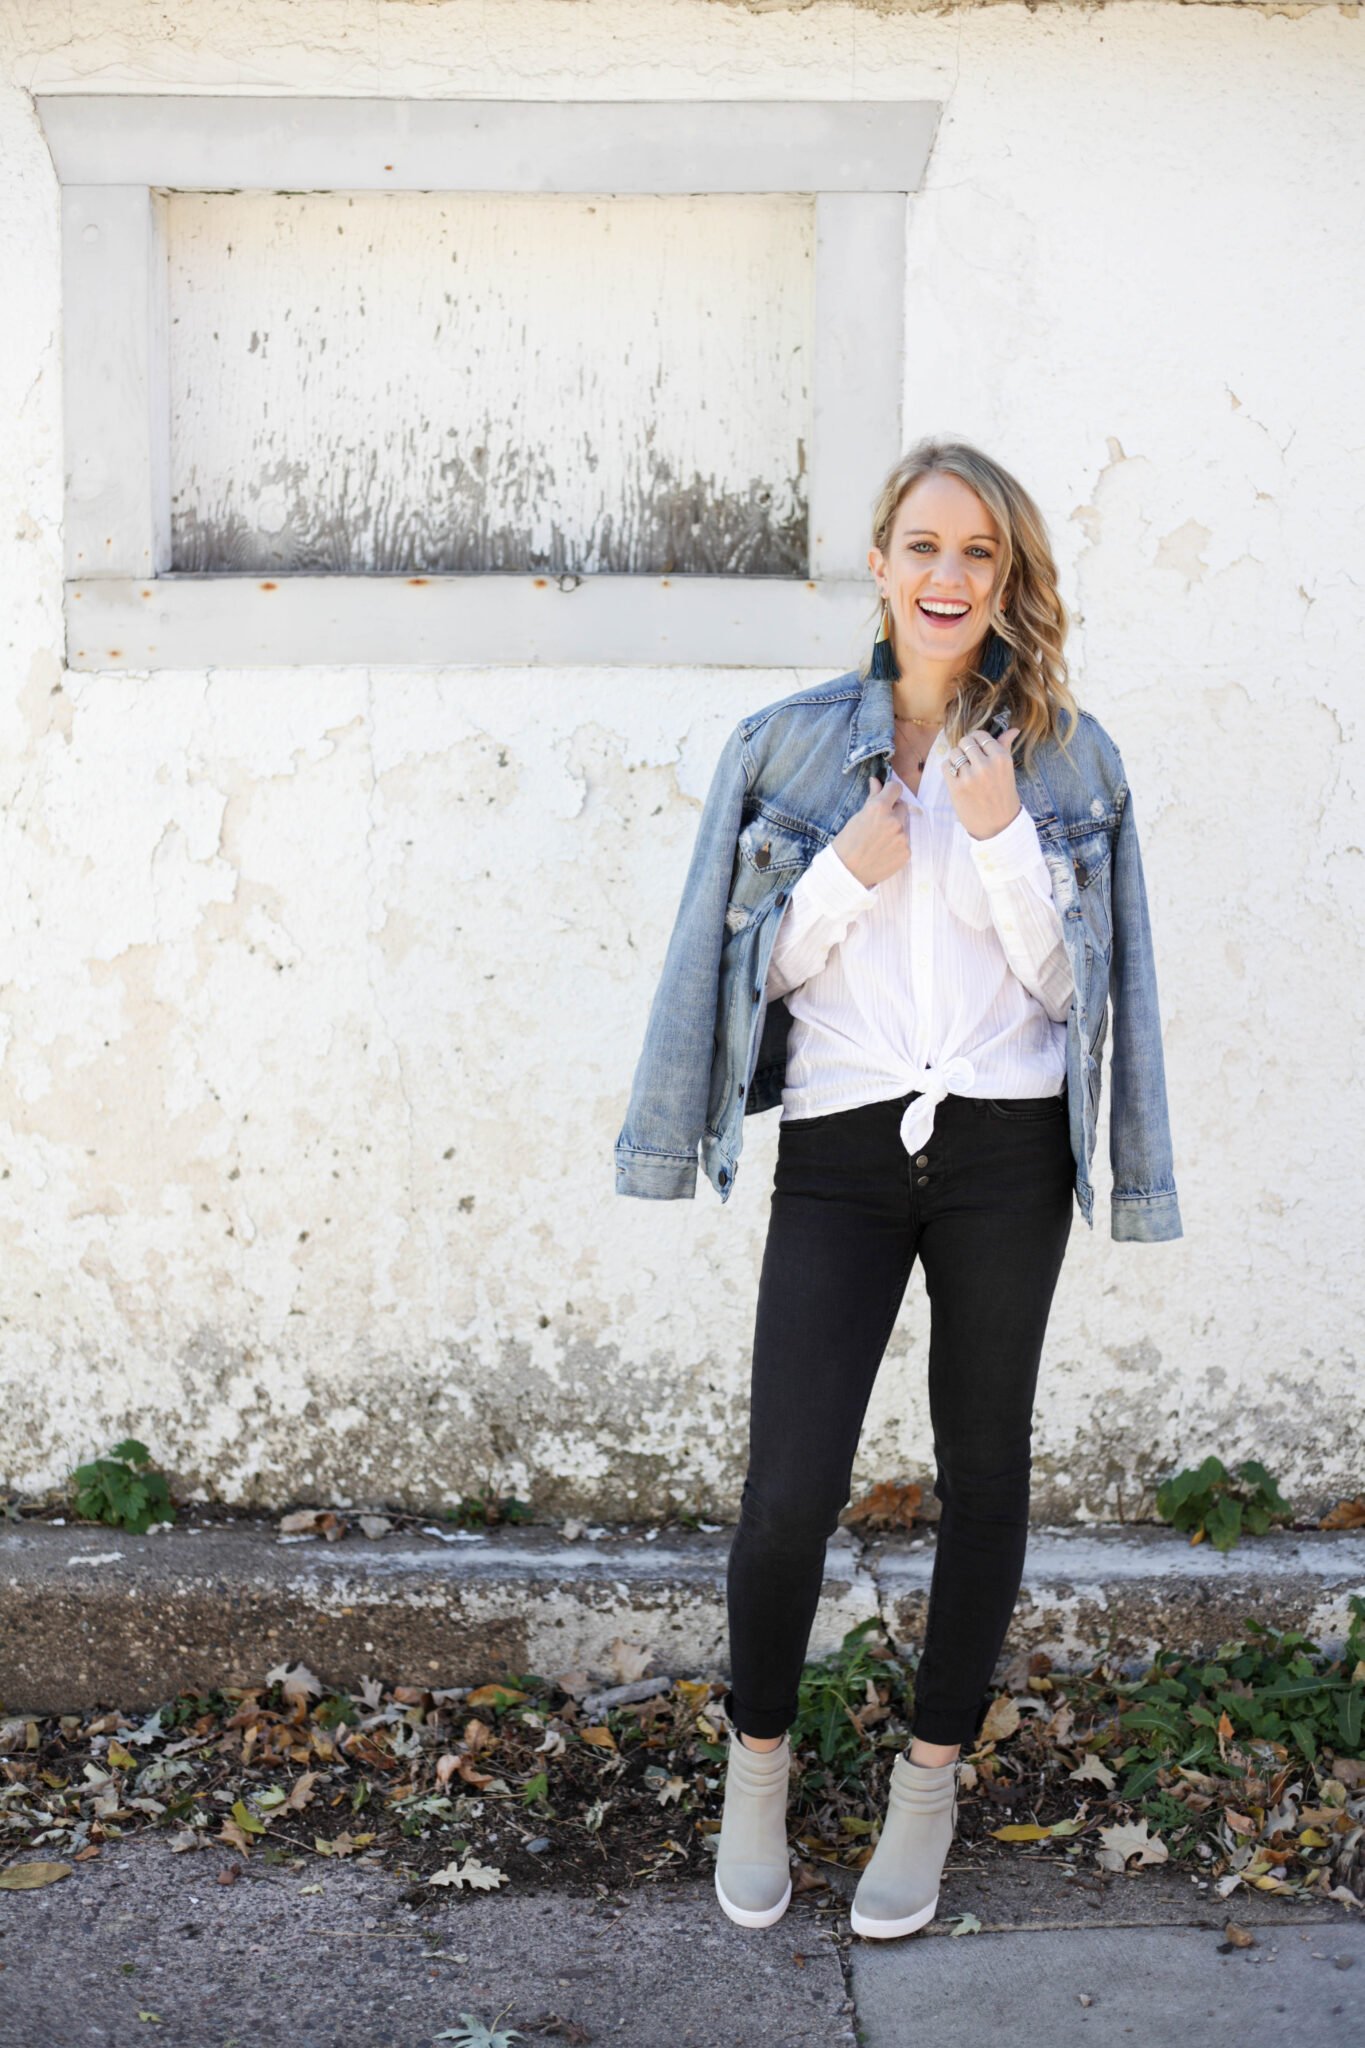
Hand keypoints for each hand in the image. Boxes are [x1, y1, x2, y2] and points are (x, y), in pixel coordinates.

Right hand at [831, 773, 910, 887]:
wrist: (847, 873)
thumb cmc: (847, 844)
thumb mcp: (856, 817)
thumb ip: (872, 798)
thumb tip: (876, 781)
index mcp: (879, 808)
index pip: (895, 788)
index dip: (890, 791)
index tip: (886, 796)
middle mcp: (894, 821)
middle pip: (902, 806)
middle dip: (893, 811)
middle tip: (878, 824)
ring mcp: (902, 837)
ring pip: (904, 825)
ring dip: (896, 828)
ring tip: (880, 840)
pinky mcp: (907, 852)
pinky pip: (906, 841)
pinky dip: (897, 844)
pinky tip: (884, 851)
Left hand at [941, 726, 1021, 840]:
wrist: (998, 826)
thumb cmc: (1003, 796)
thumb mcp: (1007, 770)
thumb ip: (1005, 747)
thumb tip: (1013, 729)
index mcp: (1001, 758)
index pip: (981, 736)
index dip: (976, 741)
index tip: (977, 750)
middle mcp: (986, 765)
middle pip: (965, 742)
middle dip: (965, 748)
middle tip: (969, 760)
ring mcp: (970, 777)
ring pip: (954, 753)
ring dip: (956, 759)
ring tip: (963, 770)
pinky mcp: (956, 788)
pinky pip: (945, 766)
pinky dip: (948, 769)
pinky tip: (957, 778)